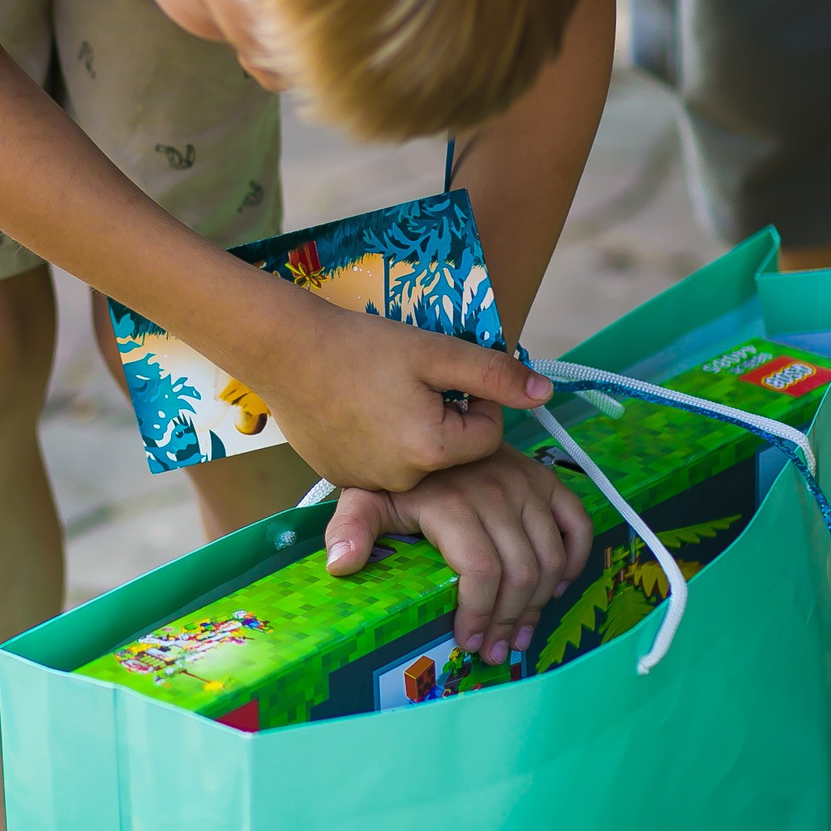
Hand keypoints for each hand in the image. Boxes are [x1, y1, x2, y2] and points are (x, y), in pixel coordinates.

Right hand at [248, 301, 554, 494]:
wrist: (284, 350)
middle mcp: (403, 480)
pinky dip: (378, 443)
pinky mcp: (340, 479)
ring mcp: (368, 484)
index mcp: (434, 451)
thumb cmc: (362, 346)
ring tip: (380, 394)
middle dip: (444, 419)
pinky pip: (381, 466)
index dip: (475, 399)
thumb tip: (546, 394)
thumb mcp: (436, 351)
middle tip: (411, 382)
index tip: (446, 375)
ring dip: (412, 432)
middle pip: (452, 453)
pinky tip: (357, 411)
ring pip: (417, 461)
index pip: (488, 434)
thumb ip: (495, 374)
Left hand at [322, 447, 594, 655]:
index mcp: (452, 504)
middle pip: (520, 573)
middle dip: (508, 621)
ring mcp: (526, 484)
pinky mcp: (546, 479)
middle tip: (495, 651)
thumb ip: (352, 528)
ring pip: (550, 558)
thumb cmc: (398, 475)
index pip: (481, 571)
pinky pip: (577, 524)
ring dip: (540, 604)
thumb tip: (340, 565)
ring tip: (518, 635)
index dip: (479, 614)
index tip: (468, 643)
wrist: (426, 424)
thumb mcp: (366, 496)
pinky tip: (554, 590)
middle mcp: (496, 492)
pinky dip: (574, 561)